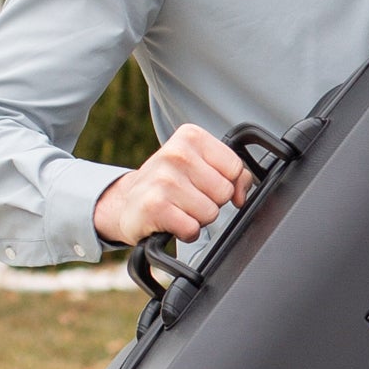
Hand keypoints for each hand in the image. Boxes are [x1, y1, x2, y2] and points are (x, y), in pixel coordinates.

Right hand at [92, 124, 253, 247]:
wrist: (126, 202)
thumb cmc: (169, 184)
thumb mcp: (201, 166)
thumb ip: (234, 174)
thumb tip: (241, 194)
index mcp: (191, 137)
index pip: (235, 167)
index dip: (228, 183)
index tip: (206, 184)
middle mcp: (175, 154)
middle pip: (224, 192)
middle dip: (211, 201)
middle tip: (188, 197)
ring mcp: (163, 180)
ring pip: (210, 212)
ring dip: (197, 218)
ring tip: (178, 208)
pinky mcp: (154, 206)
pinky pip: (192, 229)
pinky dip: (185, 232)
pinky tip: (171, 220)